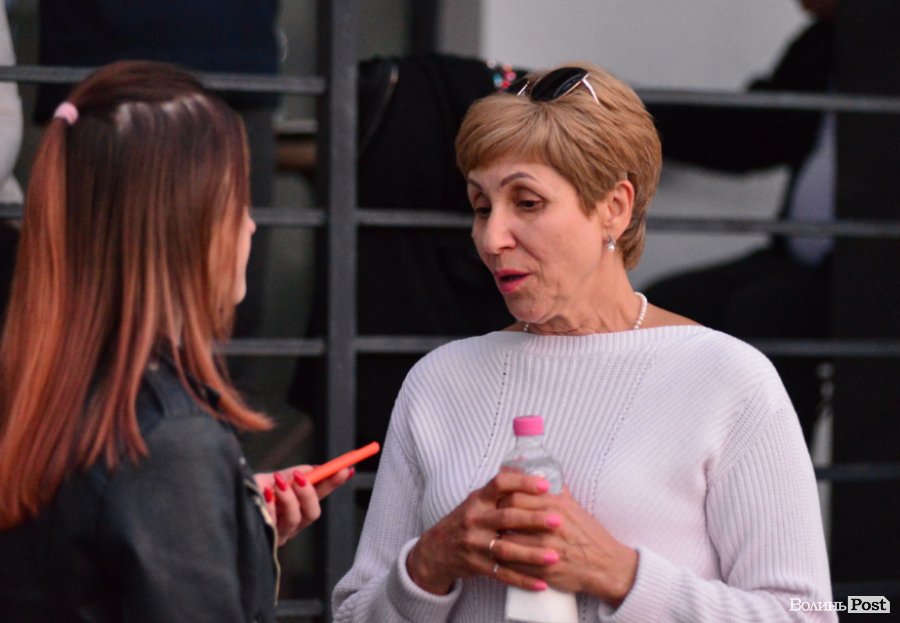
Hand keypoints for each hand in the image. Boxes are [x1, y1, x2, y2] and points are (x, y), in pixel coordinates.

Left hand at [254, 465, 353, 545]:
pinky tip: (264, 493)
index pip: (320, 496)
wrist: (217, 504)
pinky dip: (271, 505)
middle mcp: (289, 525)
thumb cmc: (245, 493)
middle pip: (312, 513)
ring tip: (277, 482)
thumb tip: (312, 470)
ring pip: (296, 519)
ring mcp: (277, 535)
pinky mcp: (264, 539)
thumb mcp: (270, 479)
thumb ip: (291, 476)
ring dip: (290, 497)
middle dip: (311, 493)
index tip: (346, 469)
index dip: (334, 483)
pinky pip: (273, 523)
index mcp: (295, 508)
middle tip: (302, 477)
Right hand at [405, 471, 560, 594]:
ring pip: (506, 549)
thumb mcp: (477, 501)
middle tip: (558, 520)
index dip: (523, 482)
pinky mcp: (477, 566)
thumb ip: (500, 490)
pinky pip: (503, 574)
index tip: (545, 485)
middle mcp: (475, 519)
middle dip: (534, 519)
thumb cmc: (465, 521)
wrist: (436, 550)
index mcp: (478, 499)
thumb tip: (530, 468)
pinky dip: (522, 581)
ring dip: (532, 554)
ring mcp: (474, 544)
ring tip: (555, 556)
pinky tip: (541, 584)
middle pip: (506, 517)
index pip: (500, 484)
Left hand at [495, 487, 637, 606]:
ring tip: (492, 537)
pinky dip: (503, 560)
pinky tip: (499, 557)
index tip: (496, 501)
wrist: (606, 565)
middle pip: (509, 516)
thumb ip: (556, 491)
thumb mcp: (575, 507)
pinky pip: (514, 565)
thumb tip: (539, 473)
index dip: (501, 498)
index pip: (516, 496)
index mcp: (556, 506)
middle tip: (491, 519)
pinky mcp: (544, 570)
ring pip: (507, 541)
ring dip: (496, 540)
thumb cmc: (589, 534)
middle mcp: (550, 525)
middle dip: (496, 518)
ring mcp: (546, 548)